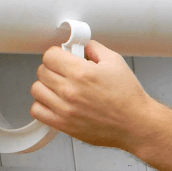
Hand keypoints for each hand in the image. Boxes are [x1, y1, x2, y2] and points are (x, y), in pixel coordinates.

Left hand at [30, 40, 152, 150]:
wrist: (135, 124)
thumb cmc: (127, 96)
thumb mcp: (115, 61)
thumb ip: (94, 48)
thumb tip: (81, 46)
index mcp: (81, 72)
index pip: (49, 55)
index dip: (56, 53)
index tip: (61, 57)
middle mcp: (70, 90)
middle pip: (42, 71)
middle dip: (52, 67)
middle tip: (63, 70)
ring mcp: (64, 109)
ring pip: (37, 89)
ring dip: (45, 85)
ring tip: (58, 85)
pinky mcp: (63, 124)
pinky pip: (37, 110)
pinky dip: (42, 104)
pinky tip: (54, 101)